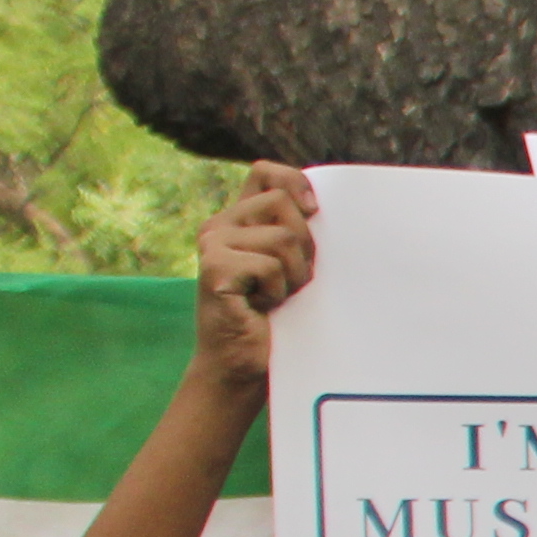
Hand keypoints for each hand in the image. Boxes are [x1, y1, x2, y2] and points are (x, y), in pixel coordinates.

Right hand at [188, 164, 313, 382]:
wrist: (244, 364)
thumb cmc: (277, 318)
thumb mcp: (294, 266)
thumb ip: (298, 232)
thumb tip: (324, 207)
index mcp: (240, 219)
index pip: (267, 171)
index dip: (295, 183)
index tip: (314, 212)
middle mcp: (220, 224)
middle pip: (283, 203)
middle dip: (304, 246)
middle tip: (291, 281)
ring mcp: (213, 244)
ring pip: (282, 237)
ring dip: (294, 274)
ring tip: (277, 296)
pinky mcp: (213, 268)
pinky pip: (270, 266)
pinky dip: (278, 291)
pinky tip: (261, 307)